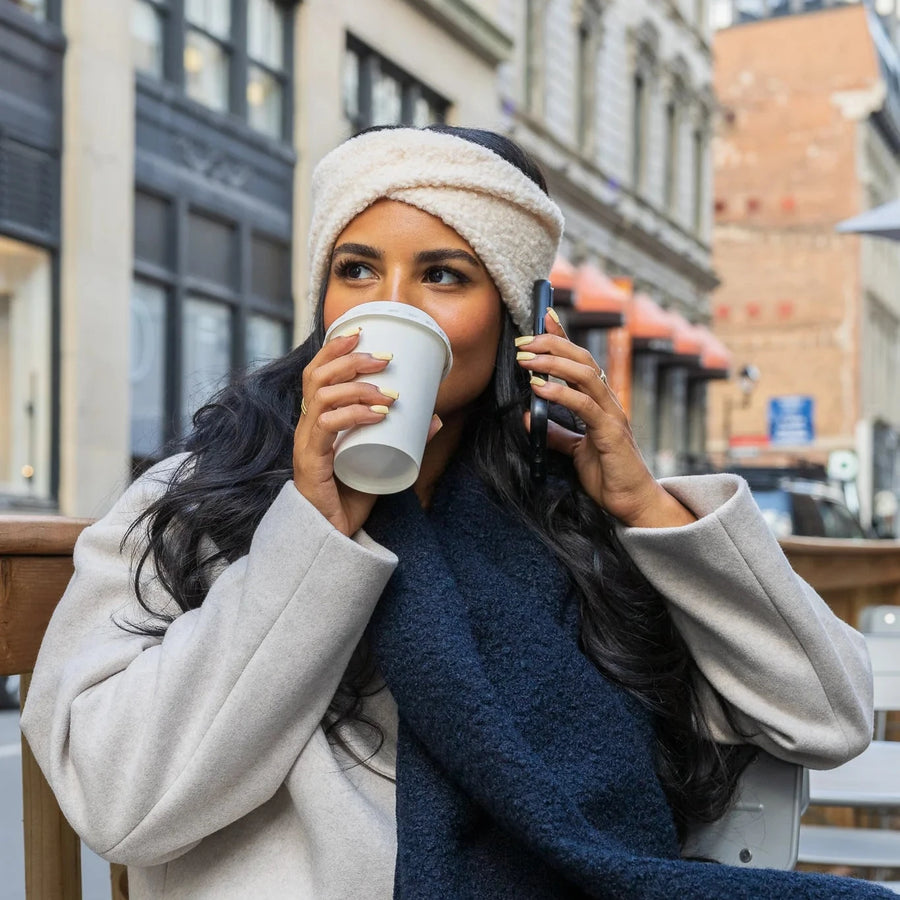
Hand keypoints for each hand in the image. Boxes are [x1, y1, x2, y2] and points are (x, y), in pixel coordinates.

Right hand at [293, 329, 440, 536]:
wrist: (331, 536)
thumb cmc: (350, 497)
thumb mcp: (383, 460)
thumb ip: (405, 439)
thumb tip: (436, 417)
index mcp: (317, 419)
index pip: (316, 372)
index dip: (334, 348)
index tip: (362, 332)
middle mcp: (307, 426)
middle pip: (317, 375)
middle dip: (351, 358)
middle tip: (385, 357)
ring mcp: (306, 443)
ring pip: (322, 396)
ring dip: (358, 385)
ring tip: (389, 391)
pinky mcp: (310, 461)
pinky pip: (328, 427)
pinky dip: (354, 414)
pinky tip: (378, 413)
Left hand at [517, 312, 695, 528]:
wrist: (633, 503)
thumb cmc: (608, 476)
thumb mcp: (575, 451)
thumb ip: (556, 433)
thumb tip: (528, 416)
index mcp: (601, 402)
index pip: (581, 360)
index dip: (563, 337)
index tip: (544, 316)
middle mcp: (609, 402)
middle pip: (582, 359)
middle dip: (552, 344)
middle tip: (524, 340)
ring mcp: (612, 416)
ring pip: (585, 376)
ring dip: (553, 364)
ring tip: (526, 359)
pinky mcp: (611, 434)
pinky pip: (584, 407)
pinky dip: (561, 394)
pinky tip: (540, 389)